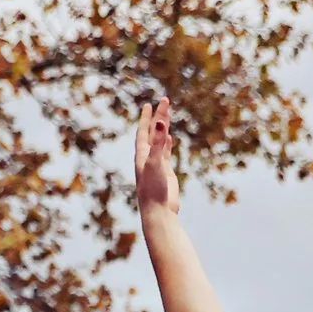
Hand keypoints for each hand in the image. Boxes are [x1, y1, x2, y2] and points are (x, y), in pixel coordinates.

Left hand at [133, 96, 179, 213]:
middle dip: (158, 117)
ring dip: (163, 128)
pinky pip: (166, 153)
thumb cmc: (153, 189)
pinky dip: (167, 143)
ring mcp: (157, 164)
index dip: (147, 117)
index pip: (144, 131)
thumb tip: (161, 123)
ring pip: (160, 141)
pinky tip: (170, 137)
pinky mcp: (165, 172)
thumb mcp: (156, 162)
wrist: (158, 211)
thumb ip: (159, 143)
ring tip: (166, 115)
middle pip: (153, 132)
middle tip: (165, 100)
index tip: (150, 104)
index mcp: (142, 155)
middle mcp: (148, 158)